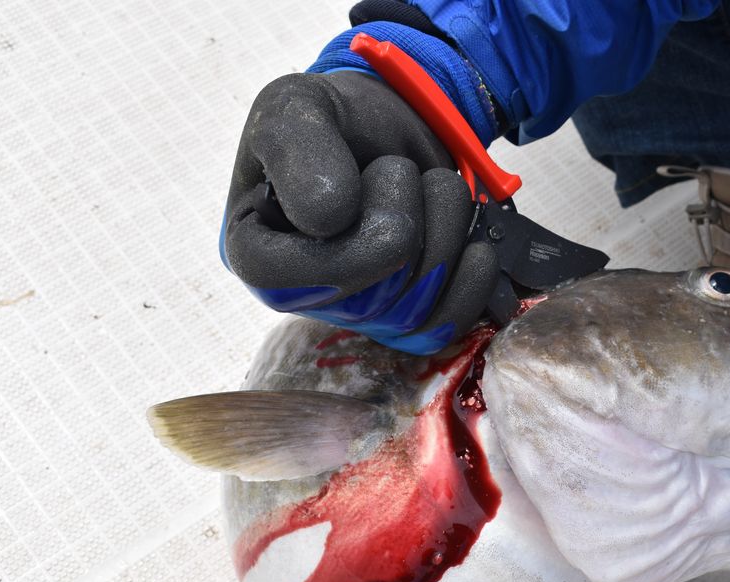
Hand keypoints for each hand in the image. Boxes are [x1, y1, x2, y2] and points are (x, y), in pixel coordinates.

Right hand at [221, 67, 498, 353]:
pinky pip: (445, 327)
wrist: (393, 130)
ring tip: (434, 189)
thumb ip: (297, 148)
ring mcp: (359, 315)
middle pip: (369, 296)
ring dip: (445, 233)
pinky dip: (473, 280)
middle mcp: (303, 297)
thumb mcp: (297, 107)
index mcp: (254, 252)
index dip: (349, 234)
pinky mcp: (408, 320)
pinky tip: (475, 242)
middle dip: (406, 217)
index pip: (284, 283)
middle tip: (401, 171)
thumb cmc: (335, 120)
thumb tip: (330, 219)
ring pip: (414, 310)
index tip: (368, 175)